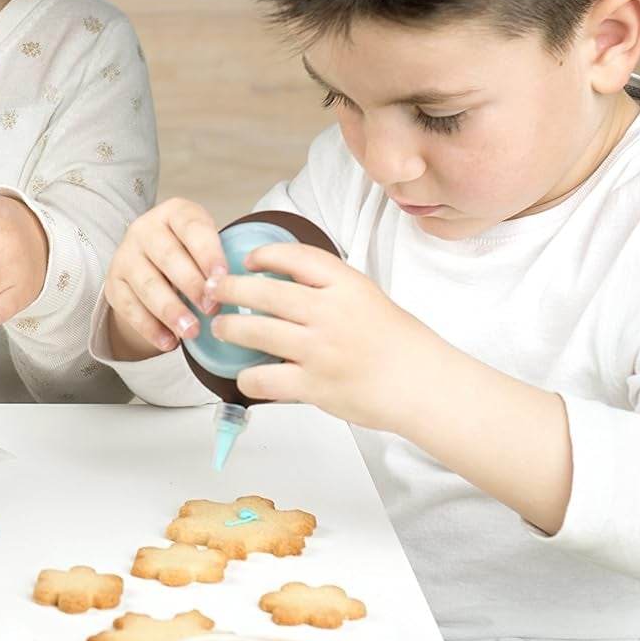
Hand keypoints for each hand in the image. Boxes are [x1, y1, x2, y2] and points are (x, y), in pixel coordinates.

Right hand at [103, 198, 226, 359]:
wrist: (152, 262)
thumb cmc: (189, 254)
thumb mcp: (206, 244)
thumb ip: (219, 262)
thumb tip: (242, 290)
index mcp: (175, 214)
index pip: (192, 229)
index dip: (209, 254)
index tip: (223, 279)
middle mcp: (145, 229)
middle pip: (167, 256)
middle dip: (192, 285)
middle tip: (212, 308)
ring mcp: (125, 256)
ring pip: (147, 284)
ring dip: (171, 310)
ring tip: (191, 331)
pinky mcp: (114, 283)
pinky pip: (129, 308)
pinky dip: (150, 328)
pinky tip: (169, 342)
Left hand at [208, 242, 447, 431]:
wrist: (425, 386)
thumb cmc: (399, 344)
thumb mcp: (367, 298)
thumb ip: (328, 288)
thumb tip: (281, 278)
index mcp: (347, 286)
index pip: (295, 256)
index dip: (264, 254)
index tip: (248, 261)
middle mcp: (330, 313)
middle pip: (263, 291)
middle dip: (229, 289)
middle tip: (214, 292)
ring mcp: (320, 350)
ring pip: (255, 331)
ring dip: (229, 328)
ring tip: (221, 328)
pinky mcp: (314, 385)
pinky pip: (263, 379)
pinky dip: (248, 377)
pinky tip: (248, 375)